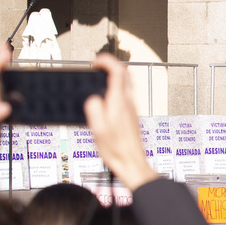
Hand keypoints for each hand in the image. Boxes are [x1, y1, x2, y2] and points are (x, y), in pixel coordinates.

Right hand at [84, 54, 157, 191]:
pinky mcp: (131, 115)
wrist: (132, 163)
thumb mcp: (98, 129)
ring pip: (126, 83)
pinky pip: (125, 94)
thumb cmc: (117, 150)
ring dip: (113, 76)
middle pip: (125, 74)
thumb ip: (94, 109)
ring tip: (99, 79)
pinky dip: (115, 88)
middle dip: (110, 65)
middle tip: (97, 67)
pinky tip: (105, 97)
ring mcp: (132, 108)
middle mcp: (128, 103)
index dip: (107, 61)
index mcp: (119, 103)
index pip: (118, 71)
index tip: (95, 61)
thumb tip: (93, 98)